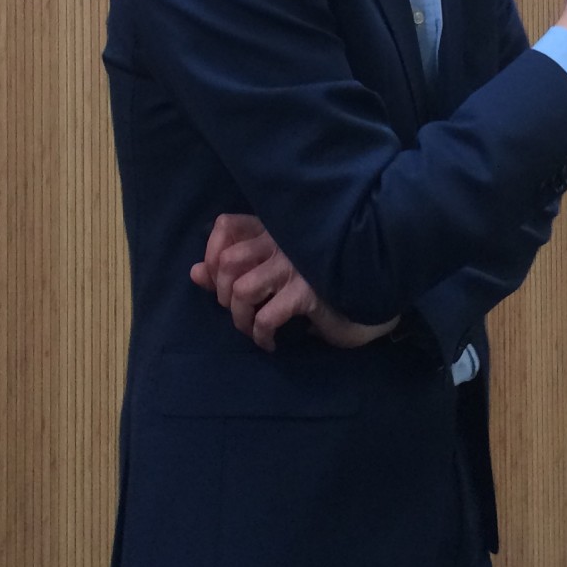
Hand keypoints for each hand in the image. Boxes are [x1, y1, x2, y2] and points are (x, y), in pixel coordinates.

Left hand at [191, 214, 398, 351]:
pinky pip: (265, 317)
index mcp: (275, 228)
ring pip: (242, 290)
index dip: (212, 252)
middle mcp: (283, 241)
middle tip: (240, 311)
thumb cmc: (322, 283)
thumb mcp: (276, 270)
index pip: (227, 224)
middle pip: (228, 261)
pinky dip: (259, 335)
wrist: (371, 299)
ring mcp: (295, 266)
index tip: (218, 279)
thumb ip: (234, 269)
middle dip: (223, 294)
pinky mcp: (307, 293)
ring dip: (239, 318)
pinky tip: (269, 343)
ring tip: (252, 329)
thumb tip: (196, 273)